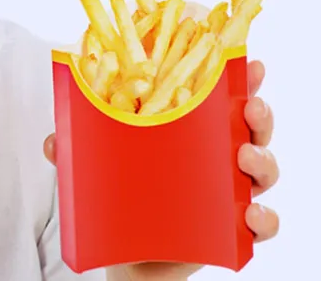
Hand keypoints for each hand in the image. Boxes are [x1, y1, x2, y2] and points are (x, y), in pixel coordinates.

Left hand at [43, 59, 279, 279]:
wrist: (126, 258)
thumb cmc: (120, 196)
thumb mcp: (94, 166)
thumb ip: (73, 152)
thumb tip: (53, 142)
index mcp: (192, 130)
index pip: (223, 97)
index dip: (242, 78)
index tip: (252, 63)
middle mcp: (217, 156)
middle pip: (252, 127)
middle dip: (259, 113)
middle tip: (252, 106)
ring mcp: (229, 193)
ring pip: (262, 170)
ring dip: (263, 160)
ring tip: (245, 156)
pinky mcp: (232, 231)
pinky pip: (262, 224)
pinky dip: (267, 219)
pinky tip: (253, 213)